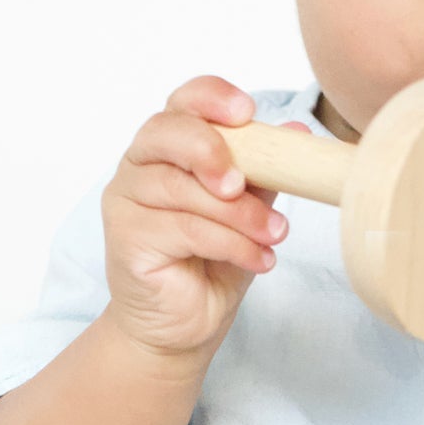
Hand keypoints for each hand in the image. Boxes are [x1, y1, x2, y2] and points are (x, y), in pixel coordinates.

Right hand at [101, 76, 305, 359]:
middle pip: (167, 133)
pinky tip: (258, 259)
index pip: (183, 102)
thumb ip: (264, 174)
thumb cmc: (211, 263)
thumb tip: (298, 135)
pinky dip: (230, 243)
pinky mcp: (125, 238)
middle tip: (244, 185)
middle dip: (213, 152)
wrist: (183, 326)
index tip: (248, 112)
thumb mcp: (248, 212)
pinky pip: (182, 228)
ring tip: (273, 236)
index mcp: (169, 146)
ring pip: (181, 188)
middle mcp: (139, 165)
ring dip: (238, 214)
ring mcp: (125, 200)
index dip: (212, 98)